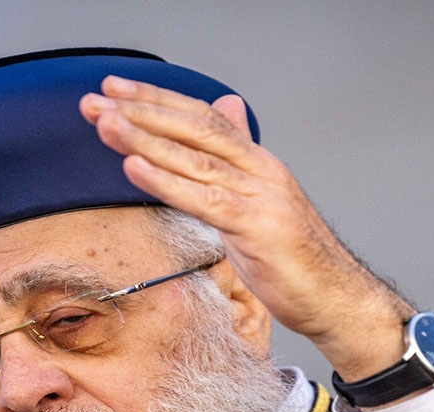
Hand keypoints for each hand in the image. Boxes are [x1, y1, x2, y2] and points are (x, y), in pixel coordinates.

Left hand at [78, 76, 411, 379]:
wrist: (338, 299)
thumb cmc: (296, 260)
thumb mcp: (261, 203)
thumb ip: (237, 160)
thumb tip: (227, 109)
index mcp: (258, 163)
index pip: (203, 118)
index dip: (159, 100)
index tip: (116, 90)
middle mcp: (260, 170)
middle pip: (195, 128)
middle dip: (143, 110)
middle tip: (95, 99)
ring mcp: (261, 197)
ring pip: (194, 158)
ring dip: (145, 139)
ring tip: (105, 124)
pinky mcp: (258, 228)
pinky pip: (204, 200)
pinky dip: (166, 181)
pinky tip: (134, 168)